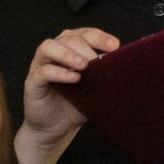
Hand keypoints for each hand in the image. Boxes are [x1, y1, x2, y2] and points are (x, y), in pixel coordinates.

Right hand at [16, 27, 118, 163]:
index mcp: (71, 50)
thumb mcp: (96, 88)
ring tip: (84, 66)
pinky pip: (43, 71)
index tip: (115, 45)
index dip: (98, 36)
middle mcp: (54, 53)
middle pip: (67, 37)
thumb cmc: (77, 104)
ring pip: (48, 47)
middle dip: (85, 46)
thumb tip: (131, 70)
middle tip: (97, 60)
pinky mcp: (32, 82)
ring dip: (68, 54)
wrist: (56, 129)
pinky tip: (74, 79)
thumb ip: (107, 76)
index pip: (83, 33)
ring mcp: (40, 66)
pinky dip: (59, 72)